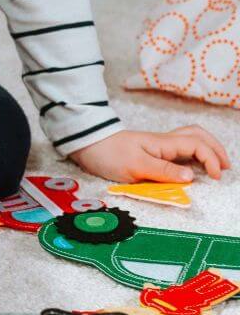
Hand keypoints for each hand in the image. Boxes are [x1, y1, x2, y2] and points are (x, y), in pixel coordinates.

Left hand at [69, 125, 229, 183]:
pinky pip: (180, 149)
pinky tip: (195, 166)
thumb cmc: (108, 154)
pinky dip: (194, 154)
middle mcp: (164, 142)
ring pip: (191, 139)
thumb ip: (164, 172)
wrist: (87, 144)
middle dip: (216, 149)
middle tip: (226, 168)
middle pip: (199, 136)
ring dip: (207, 149)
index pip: (197, 146)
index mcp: (163, 143)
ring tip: (216, 166)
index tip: (216, 177)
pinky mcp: (152, 152)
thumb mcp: (135, 166)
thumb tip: (191, 178)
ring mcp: (159, 146)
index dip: (211, 160)